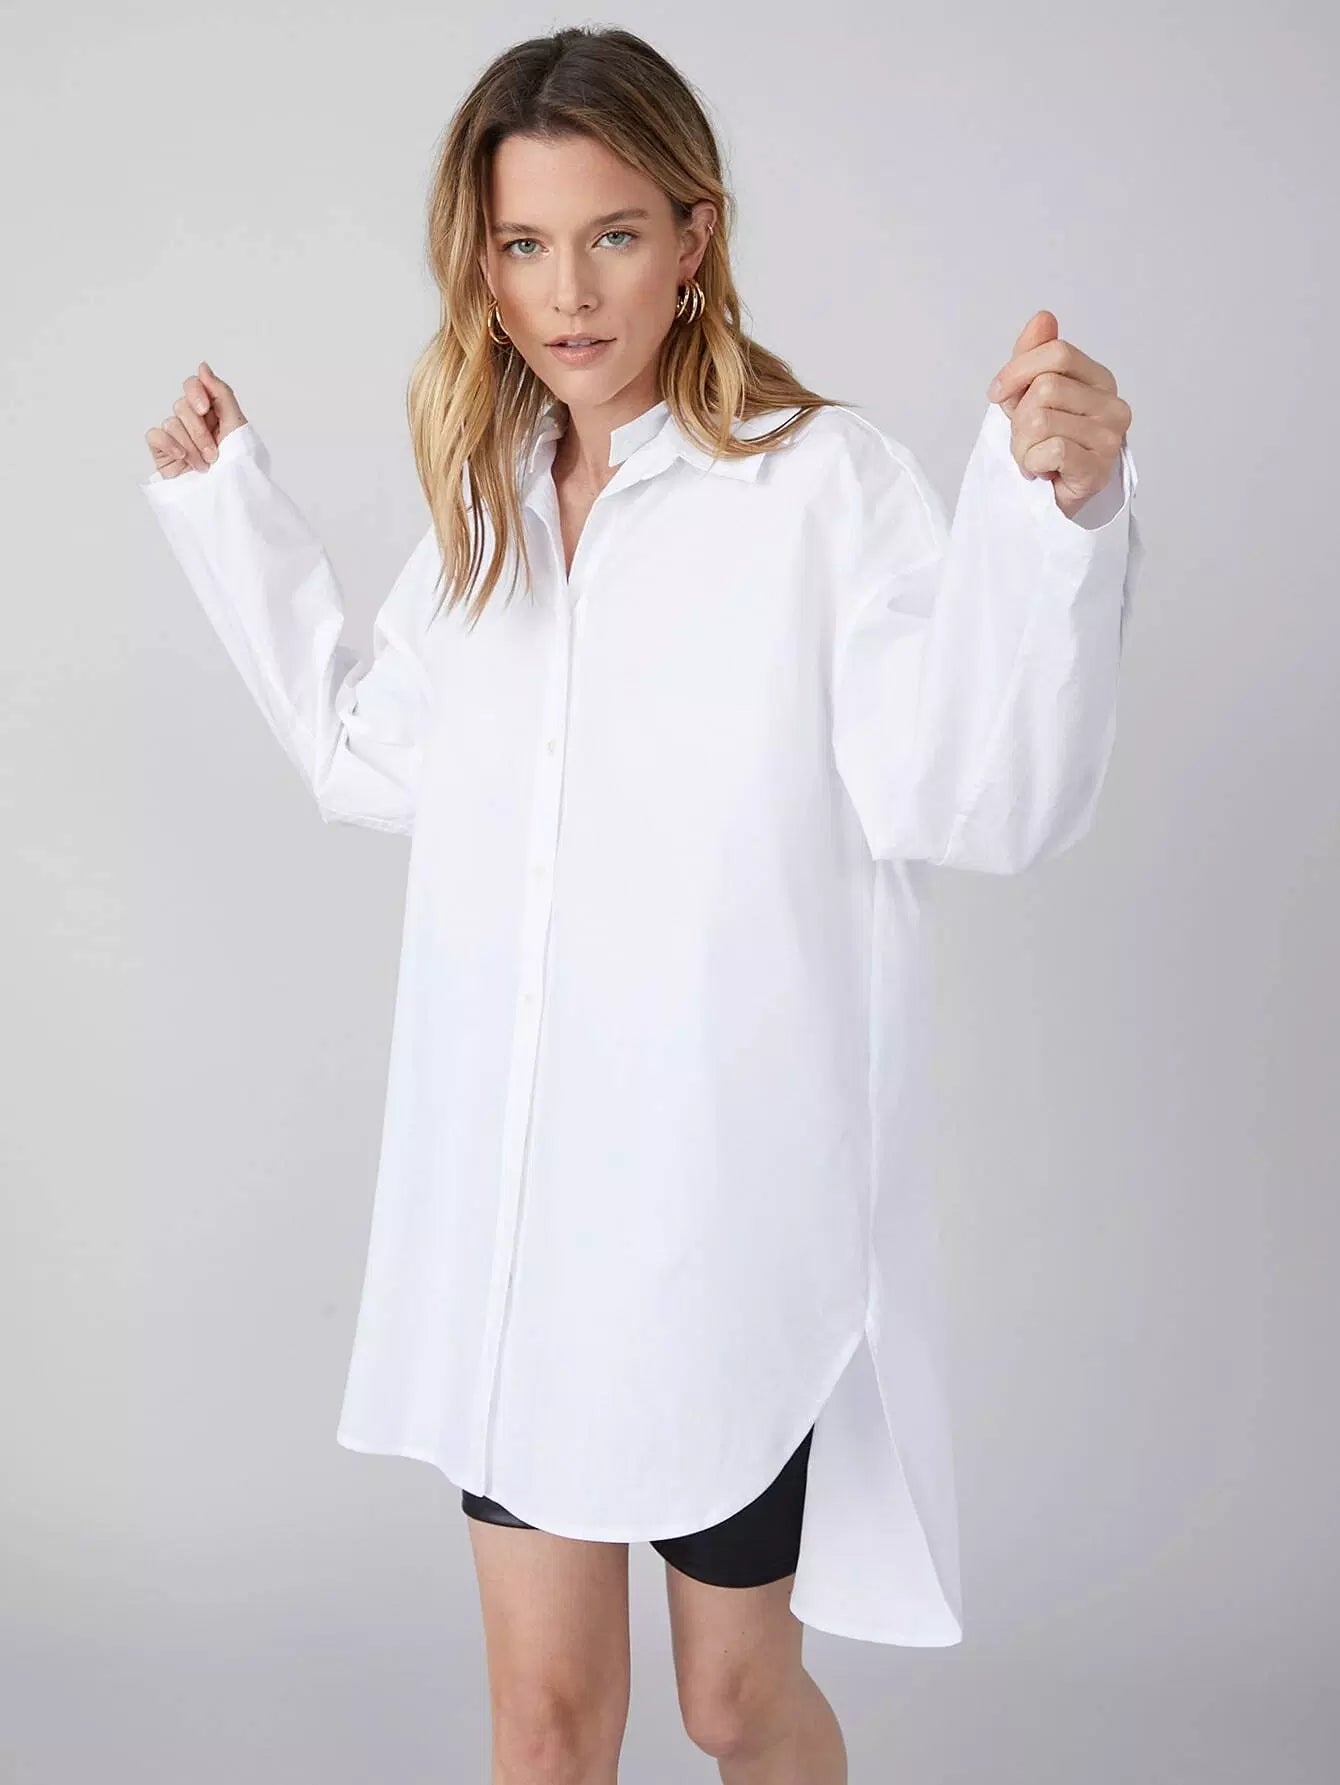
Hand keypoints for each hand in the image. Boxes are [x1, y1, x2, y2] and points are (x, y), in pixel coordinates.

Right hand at [144, 362, 247, 476]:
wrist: (226, 497)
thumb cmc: (235, 465)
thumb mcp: (236, 426)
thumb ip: (221, 393)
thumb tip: (202, 366)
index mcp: (211, 411)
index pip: (194, 385)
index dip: (196, 392)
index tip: (206, 410)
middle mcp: (191, 420)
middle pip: (182, 405)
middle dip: (200, 432)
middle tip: (214, 453)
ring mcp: (175, 435)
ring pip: (172, 422)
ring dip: (191, 446)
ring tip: (205, 465)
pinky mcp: (162, 450)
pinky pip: (155, 435)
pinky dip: (171, 446)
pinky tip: (183, 459)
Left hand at [986, 311, 1130, 519]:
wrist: (1056, 499)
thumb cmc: (1047, 446)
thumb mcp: (1031, 396)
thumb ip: (1034, 357)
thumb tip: (1043, 318)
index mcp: (1099, 380)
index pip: (1057, 353)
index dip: (1018, 370)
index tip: (997, 393)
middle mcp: (1112, 405)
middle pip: (1045, 388)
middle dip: (1019, 418)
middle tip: (1025, 440)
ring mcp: (1110, 437)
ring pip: (1041, 421)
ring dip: (1022, 446)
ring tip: (1034, 458)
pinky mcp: (1098, 468)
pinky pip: (1052, 450)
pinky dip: (1033, 463)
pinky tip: (1042, 472)